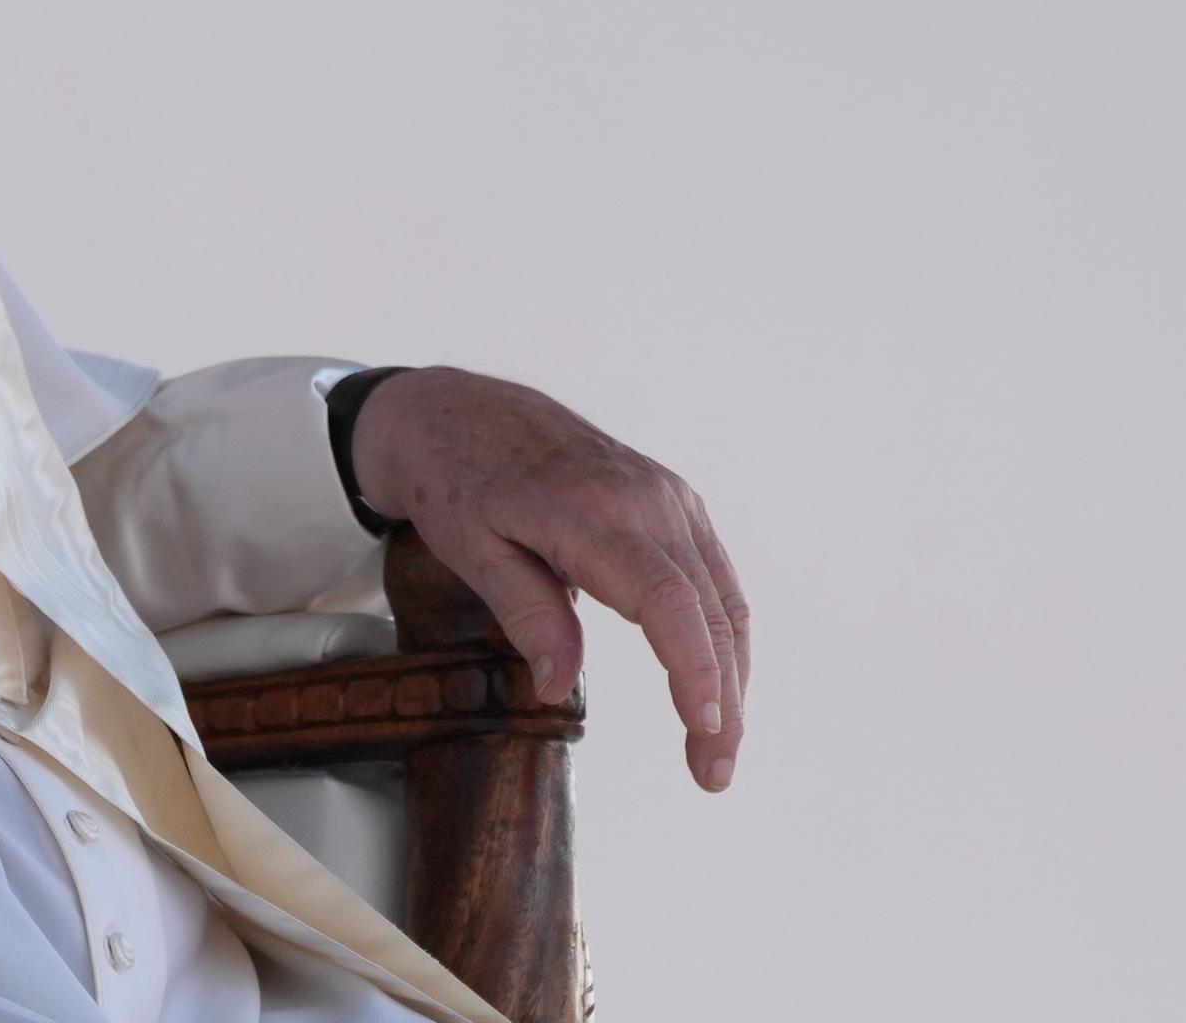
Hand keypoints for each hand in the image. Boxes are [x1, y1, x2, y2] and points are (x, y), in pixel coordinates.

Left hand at [348, 366, 751, 791]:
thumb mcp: (470, 549)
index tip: (706, 728)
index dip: (695, 668)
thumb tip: (557, 689)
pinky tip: (714, 683)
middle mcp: (647, 500)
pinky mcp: (672, 501)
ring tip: (715, 746)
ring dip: (731, 674)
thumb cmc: (455, 480)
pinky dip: (720, 633)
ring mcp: (667, 496)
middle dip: (723, 698)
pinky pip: (712, 576)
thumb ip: (524, 614)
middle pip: (709, 610)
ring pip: (722, 598)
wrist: (458, 411)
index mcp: (593, 512)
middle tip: (712, 773)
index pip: (666, 601)